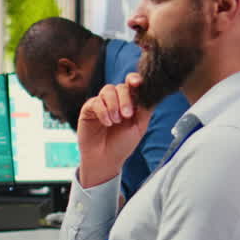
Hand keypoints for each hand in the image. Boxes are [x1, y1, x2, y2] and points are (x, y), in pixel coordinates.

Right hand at [76, 72, 153, 187]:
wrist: (105, 159)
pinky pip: (96, 102)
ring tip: (115, 121)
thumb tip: (151, 93)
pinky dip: (103, 111)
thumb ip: (145, 109)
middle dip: (125, 99)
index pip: (132, 84)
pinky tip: (107, 123)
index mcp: (130, 102)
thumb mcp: (139, 127)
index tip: (137, 83)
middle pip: (121, 87)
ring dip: (114, 105)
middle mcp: (116, 100)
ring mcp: (102, 103)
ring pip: (107, 90)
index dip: (134, 79)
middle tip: (127, 115)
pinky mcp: (89, 109)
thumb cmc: (122, 144)